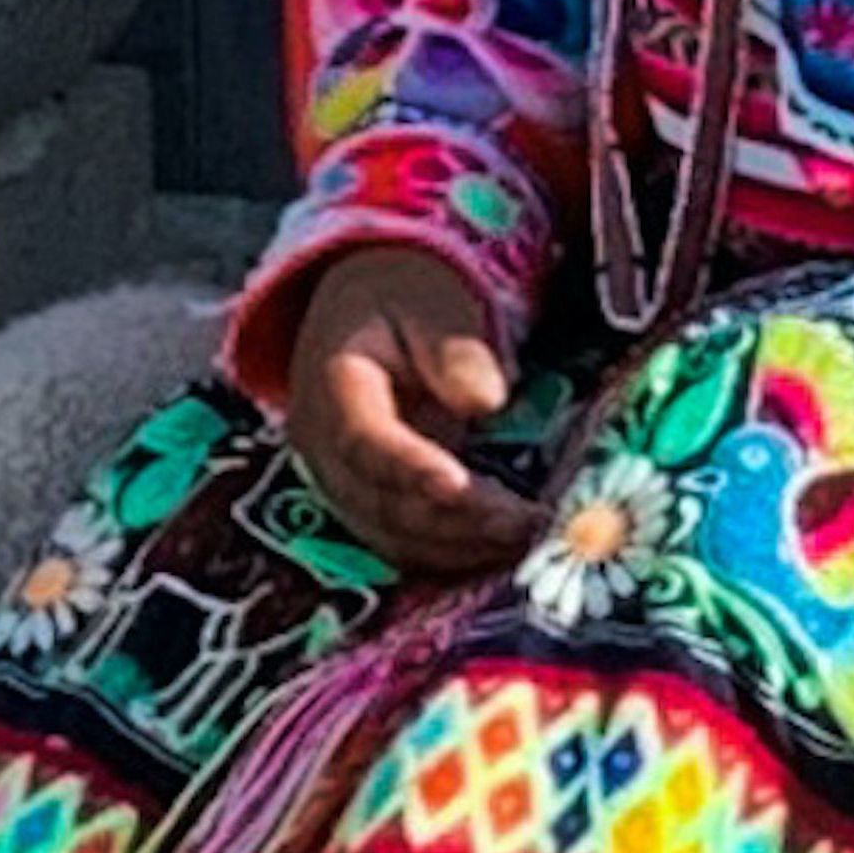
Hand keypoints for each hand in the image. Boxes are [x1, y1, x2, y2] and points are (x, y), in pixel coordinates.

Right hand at [279, 243, 536, 579]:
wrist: (367, 309)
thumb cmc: (407, 299)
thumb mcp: (433, 300)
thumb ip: (454, 347)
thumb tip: (484, 400)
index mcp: (332, 385)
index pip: (363, 439)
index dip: (410, 468)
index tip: (461, 486)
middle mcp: (323, 446)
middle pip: (381, 502)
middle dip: (456, 520)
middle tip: (527, 521)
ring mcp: (342, 482)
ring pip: (393, 536)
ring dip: (461, 546)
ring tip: (529, 536)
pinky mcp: (368, 505)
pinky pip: (405, 544)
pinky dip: (453, 553)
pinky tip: (506, 547)